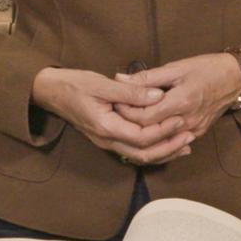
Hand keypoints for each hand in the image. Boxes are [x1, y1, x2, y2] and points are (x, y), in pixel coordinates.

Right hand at [31, 67, 193, 164]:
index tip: (181, 118)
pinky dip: (153, 149)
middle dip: (169, 146)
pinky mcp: (109, 138)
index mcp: (105, 127)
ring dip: (164, 151)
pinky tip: (167, 143)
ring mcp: (107, 142)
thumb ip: (130, 92)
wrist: (51, 92)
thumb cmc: (74, 84)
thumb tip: (157, 96)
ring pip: (140, 156)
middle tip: (190, 135)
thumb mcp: (102, 84)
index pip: (141, 137)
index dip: (163, 130)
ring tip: (186, 143)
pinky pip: (134, 150)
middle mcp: (106, 140)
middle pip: (143, 153)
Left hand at [112, 53, 240, 144]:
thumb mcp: (176, 67)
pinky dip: (158, 137)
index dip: (127, 112)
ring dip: (142, 132)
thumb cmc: (205, 68)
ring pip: (160, 141)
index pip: (145, 117)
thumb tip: (119, 79)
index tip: (115, 102)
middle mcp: (188, 121)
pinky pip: (173, 141)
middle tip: (117, 112)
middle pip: (150, 132)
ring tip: (128, 120)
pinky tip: (146, 129)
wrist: (236, 78)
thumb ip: (147, 77)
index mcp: (181, 102)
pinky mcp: (198, 133)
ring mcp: (194, 130)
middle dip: (131, 123)